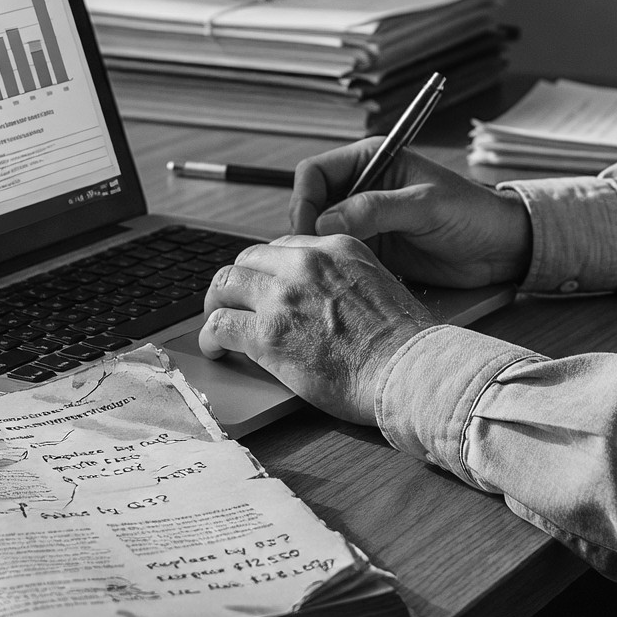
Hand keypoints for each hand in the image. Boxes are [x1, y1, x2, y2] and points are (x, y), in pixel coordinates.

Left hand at [199, 235, 433, 425]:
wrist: (406, 369)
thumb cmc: (404, 341)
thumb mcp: (380, 284)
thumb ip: (346, 280)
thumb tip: (327, 296)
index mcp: (336, 248)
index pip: (283, 247)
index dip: (268, 270)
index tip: (264, 287)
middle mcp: (305, 264)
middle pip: (248, 260)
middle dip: (238, 282)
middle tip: (233, 302)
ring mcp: (282, 296)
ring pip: (225, 285)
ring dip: (216, 304)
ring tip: (217, 322)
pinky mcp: (266, 333)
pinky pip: (219, 325)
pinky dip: (210, 337)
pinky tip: (215, 349)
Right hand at [288, 137, 531, 287]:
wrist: (501, 248)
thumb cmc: (472, 213)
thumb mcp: (426, 204)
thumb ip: (377, 208)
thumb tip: (327, 222)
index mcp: (371, 160)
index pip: (315, 173)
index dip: (305, 200)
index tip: (309, 231)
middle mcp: (361, 189)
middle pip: (311, 206)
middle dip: (305, 232)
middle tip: (312, 259)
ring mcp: (365, 222)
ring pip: (320, 237)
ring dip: (319, 254)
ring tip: (325, 274)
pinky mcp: (373, 251)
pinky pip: (340, 259)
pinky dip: (335, 270)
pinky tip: (341, 283)